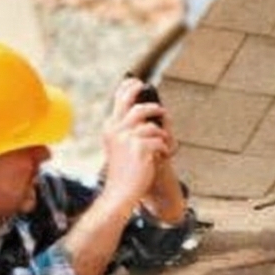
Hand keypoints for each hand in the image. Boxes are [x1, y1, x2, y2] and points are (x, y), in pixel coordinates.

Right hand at [101, 78, 172, 210]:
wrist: (120, 191)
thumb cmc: (123, 170)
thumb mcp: (120, 146)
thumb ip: (129, 129)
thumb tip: (148, 112)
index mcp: (110, 127)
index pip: (119, 99)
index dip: (130, 88)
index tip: (138, 83)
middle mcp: (116, 130)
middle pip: (138, 108)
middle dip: (153, 107)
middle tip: (162, 110)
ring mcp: (128, 138)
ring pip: (153, 127)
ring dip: (161, 136)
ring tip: (162, 144)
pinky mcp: (141, 148)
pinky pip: (160, 141)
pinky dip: (163, 149)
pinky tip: (159, 157)